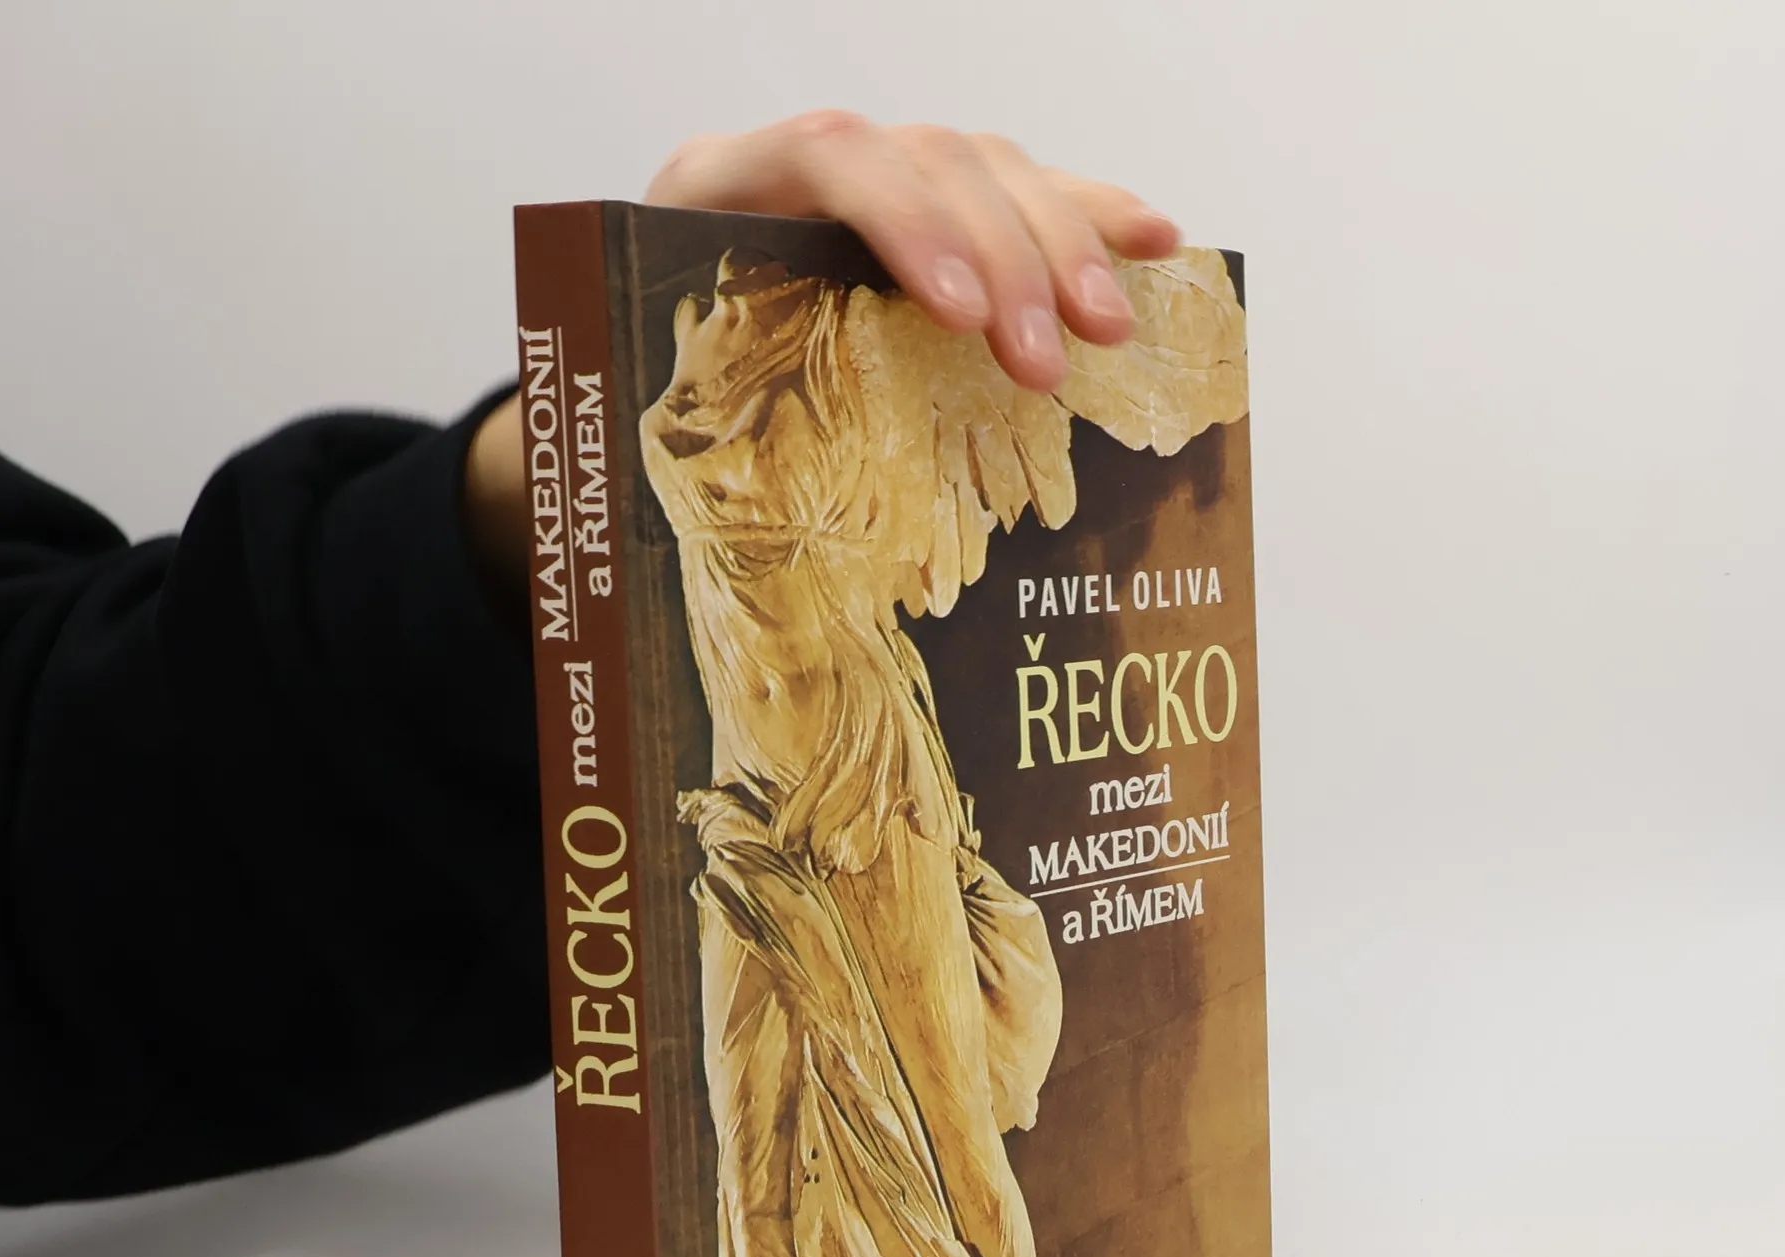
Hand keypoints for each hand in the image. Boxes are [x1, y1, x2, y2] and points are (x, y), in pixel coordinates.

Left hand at [467, 114, 1180, 596]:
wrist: (625, 379)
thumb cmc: (640, 432)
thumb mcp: (653, 441)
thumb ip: (697, 453)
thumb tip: (759, 572)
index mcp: (714, 191)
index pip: (826, 156)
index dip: (905, 223)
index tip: (960, 315)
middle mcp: (799, 167)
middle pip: (932, 160)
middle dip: (1006, 259)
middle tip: (1046, 365)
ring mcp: (876, 181)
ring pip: (993, 169)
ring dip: (1064, 246)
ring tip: (1106, 331)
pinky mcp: (934, 211)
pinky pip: (1027, 193)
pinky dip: (1092, 219)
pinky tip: (1158, 244)